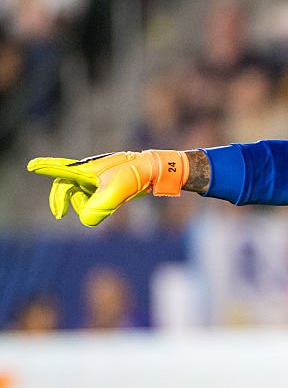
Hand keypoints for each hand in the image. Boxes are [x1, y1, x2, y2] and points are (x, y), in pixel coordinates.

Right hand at [27, 150, 188, 226]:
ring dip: (87, 205)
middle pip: (65, 188)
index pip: (61, 169)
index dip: (46, 168)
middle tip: (59, 214)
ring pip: (80, 197)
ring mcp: (95, 179)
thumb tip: (86, 221)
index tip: (32, 166)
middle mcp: (88, 172)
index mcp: (87, 169)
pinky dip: (96, 205)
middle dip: (61, 200)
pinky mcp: (104, 185)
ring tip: (108, 203)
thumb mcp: (119, 191)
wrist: (155, 172)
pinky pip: (92, 199)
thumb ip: (100, 206)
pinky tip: (111, 202)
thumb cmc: (136, 175)